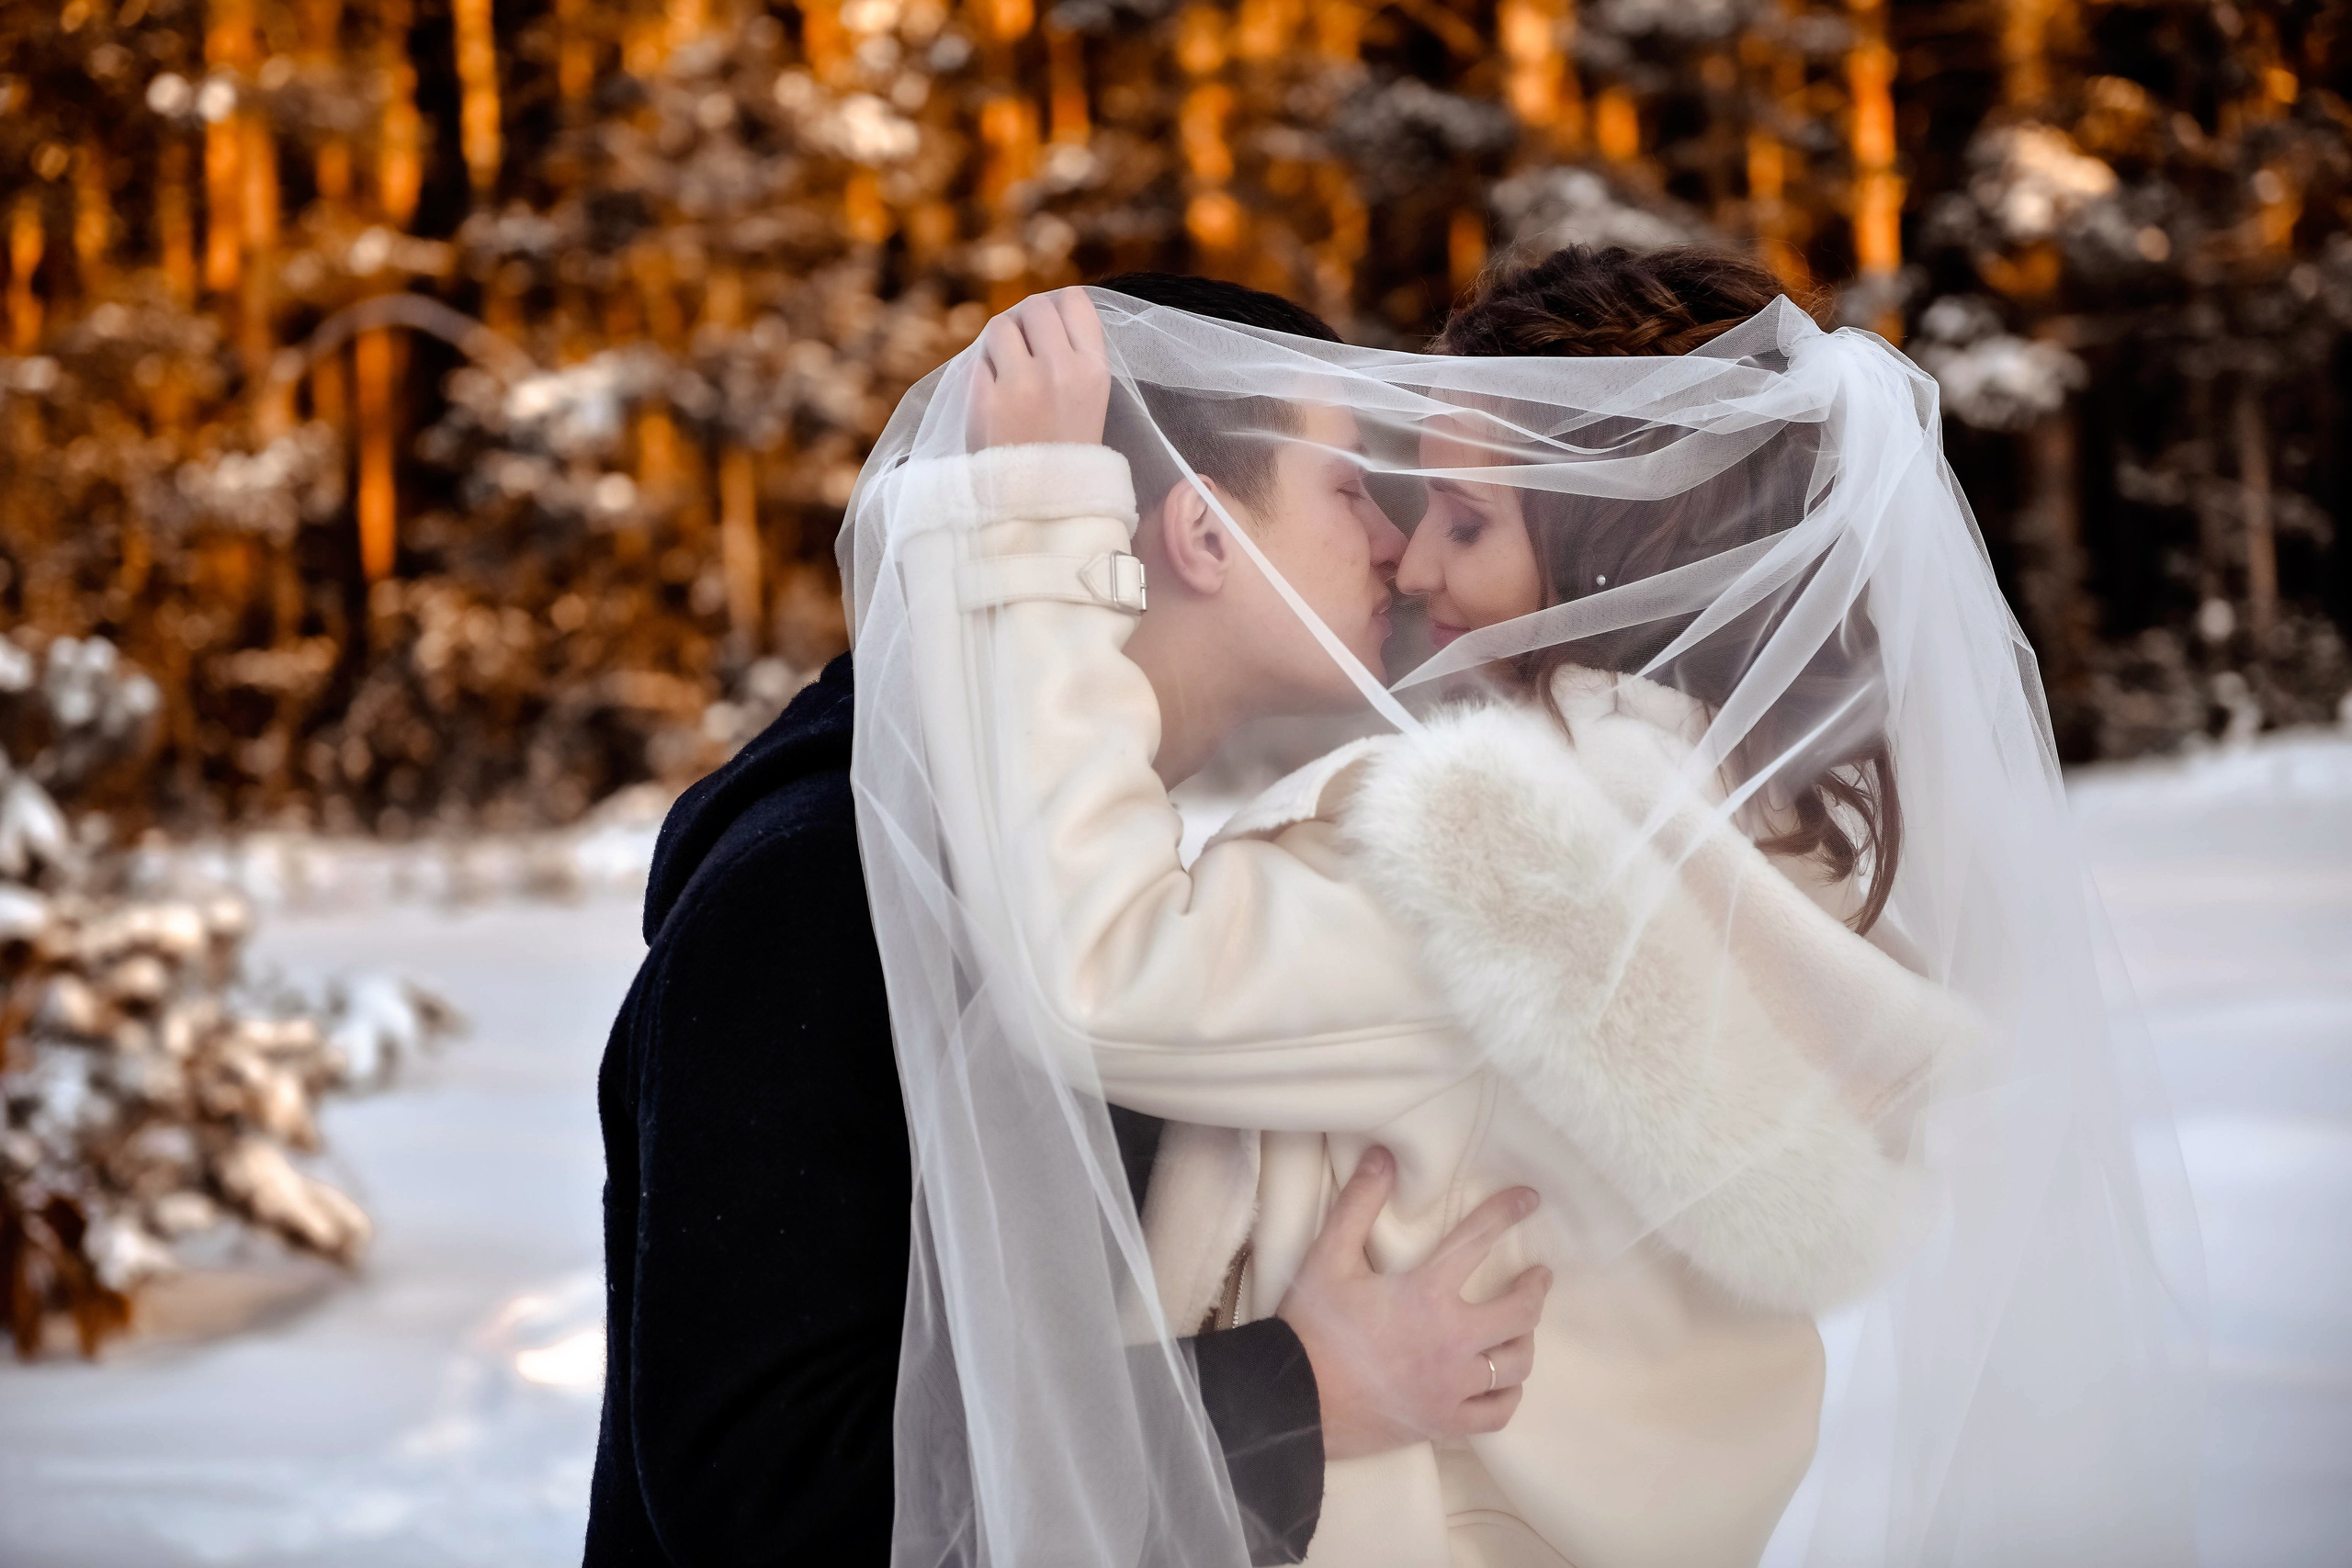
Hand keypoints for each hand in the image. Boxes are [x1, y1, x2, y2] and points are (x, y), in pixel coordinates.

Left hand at [967, 287, 1110, 449]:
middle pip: (1035, 308)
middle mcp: (1060, 370)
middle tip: (1023, 348)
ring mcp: (1021, 384)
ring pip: (1000, 326)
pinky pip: (977, 361)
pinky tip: (994, 397)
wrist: (1045, 504)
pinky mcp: (985, 400)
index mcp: (1094, 369)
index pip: (1076, 301)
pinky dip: (982, 374)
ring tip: (1006, 370)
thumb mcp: (1091, 398)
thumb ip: (1074, 353)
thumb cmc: (1067, 449)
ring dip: (999, 342)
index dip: (1059, 305)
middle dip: (1026, 321)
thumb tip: (1041, 309)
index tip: (1051, 322)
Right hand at [1276, 1146, 1551, 1460]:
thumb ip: (1359, 1204)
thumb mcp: (1328, 1258)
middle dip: (1536, 1288)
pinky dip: (1508, 1394)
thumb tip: (1383, 1156)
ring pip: (1516, 1365)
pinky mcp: (1444, 1422)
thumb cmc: (1311, 1328)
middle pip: (1520, 1312)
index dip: (1506, 1212)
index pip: (1478, 1240)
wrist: (1293, 1402)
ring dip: (1525, 1341)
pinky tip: (1503, 1382)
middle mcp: (1452, 1340)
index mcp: (1427, 1294)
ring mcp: (1452, 1387)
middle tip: (1538, 1276)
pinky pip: (1498, 1412)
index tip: (1529, 1199)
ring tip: (1521, 1328)